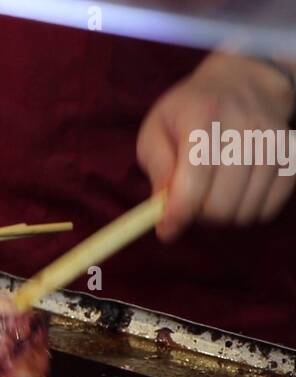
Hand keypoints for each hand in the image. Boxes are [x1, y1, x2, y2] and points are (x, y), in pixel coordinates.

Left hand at [137, 52, 295, 240]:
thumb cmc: (188, 112)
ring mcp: (273, 143)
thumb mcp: (156, 130)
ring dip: (222, 214)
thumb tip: (163, 212)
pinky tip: (234, 191)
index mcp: (203, 119)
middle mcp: (244, 129)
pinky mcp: (291, 157)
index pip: (193, 184)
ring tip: (210, 192)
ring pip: (243, 212)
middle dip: (197, 214)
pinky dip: (246, 210)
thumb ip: (158, 170)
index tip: (166, 230)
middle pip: (219, 206)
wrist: (242, 82)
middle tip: (188, 201)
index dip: (177, 215)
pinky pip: (267, 209)